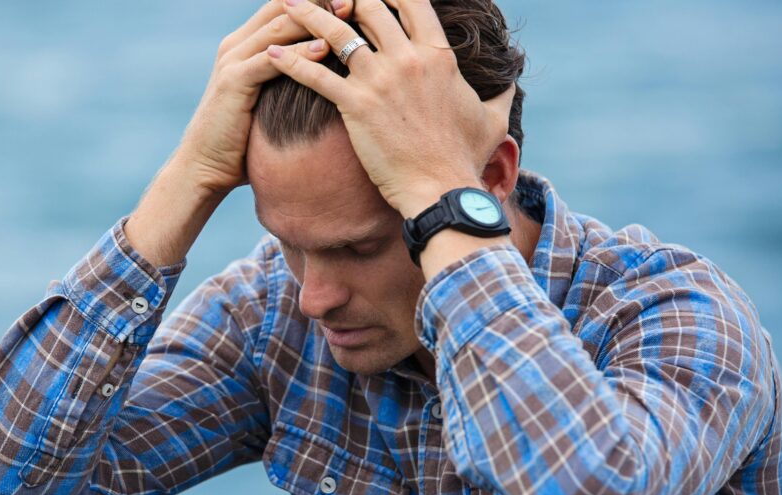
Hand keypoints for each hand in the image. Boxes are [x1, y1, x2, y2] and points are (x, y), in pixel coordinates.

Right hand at [174, 0, 348, 195]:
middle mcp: (236, 44)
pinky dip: (300, 52)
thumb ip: (289, 81)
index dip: (317, 2)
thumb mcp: (269, 101)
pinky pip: (270, 59)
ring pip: (279, 26)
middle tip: (355, 2)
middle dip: (320, 2)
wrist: (205, 167)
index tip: (353, 4)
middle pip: (283, 6)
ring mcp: (232, 60)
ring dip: (316, 19)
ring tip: (349, 14)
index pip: (284, 7)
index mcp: (246, 44)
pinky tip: (325, 49)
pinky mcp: (233, 82)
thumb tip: (325, 80)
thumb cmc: (243, 141)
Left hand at [267, 0, 514, 216]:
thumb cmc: (464, 159)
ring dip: (307, 14)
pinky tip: (269, 54)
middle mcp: (408, 58)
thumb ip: (500, 94)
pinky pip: (315, 75)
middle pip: (370, 7)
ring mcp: (380, 80)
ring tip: (286, 4)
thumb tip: (512, 80)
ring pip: (336, 33)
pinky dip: (289, 62)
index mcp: (438, 56)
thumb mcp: (492, 120)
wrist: (441, 190)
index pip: (411, 3)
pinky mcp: (355, 105)